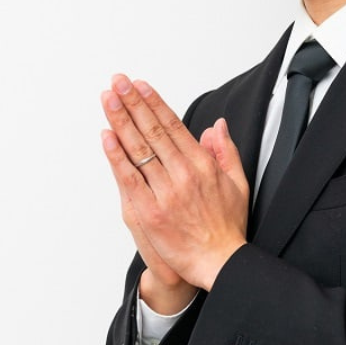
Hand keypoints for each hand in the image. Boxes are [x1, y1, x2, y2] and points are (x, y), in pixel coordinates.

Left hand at [100, 74, 248, 290]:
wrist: (219, 262)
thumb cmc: (227, 227)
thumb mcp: (238, 184)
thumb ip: (226, 152)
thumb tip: (216, 127)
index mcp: (203, 166)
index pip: (173, 126)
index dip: (154, 103)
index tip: (140, 86)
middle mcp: (183, 175)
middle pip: (153, 131)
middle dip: (133, 103)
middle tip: (118, 82)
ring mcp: (165, 193)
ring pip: (138, 150)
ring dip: (121, 121)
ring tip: (108, 99)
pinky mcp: (150, 212)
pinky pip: (128, 179)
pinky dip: (116, 157)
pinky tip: (107, 136)